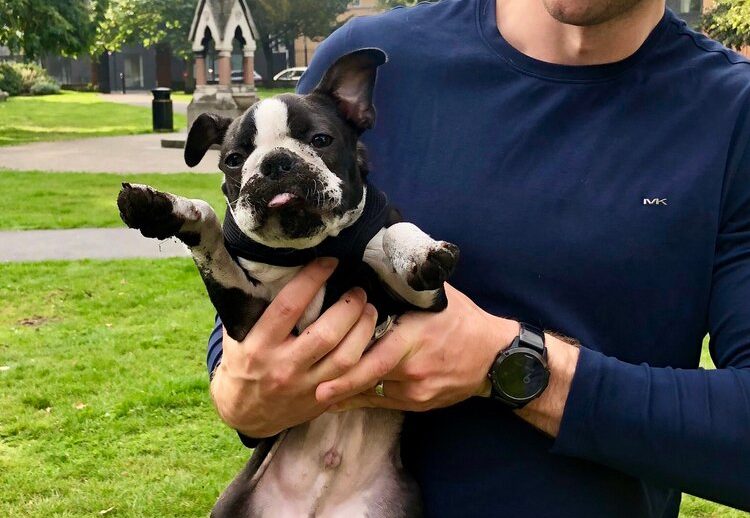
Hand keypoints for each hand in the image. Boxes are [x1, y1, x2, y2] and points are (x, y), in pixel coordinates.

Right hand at [209, 258, 377, 437]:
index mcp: (259, 345)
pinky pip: (353, 378)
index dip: (312, 279)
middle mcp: (283, 367)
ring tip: (369, 310)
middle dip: (349, 306)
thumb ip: (258, 308)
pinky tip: (373, 338)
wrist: (243, 413)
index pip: (289, 306)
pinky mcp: (321, 400)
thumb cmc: (242, 364)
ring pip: (346, 357)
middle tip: (358, 290)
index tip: (329, 262)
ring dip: (364, 329)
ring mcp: (305, 387)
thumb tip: (279, 268)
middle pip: (327, 333)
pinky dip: (368, 356)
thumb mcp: (238, 335)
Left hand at [315, 284, 519, 411]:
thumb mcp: (437, 298)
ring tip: (319, 391)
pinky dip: (361, 400)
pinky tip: (340, 402)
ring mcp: (416, 391)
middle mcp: (413, 369)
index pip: (376, 355)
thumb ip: (405, 285)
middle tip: (311, 391)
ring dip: (348, 389)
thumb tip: (375, 260)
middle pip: (369, 377)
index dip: (348, 363)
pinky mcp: (418, 405)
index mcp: (415, 338)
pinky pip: (383, 403)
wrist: (495, 359)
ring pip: (373, 392)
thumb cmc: (462, 321)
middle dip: (339, 385)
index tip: (322, 366)